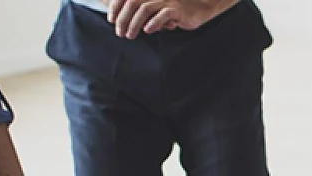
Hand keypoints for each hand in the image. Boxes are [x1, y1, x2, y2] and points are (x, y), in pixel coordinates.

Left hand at [107, 0, 232, 38]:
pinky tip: (148, 31)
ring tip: (130, 36)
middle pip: (132, 3)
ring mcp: (166, 1)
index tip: (111, 20)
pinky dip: (153, 23)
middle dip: (123, 19)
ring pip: (144, 9)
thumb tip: (123, 23)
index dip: (116, 7)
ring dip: (134, 23)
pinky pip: (163, 14)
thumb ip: (142, 13)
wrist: (200, 9)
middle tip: (119, 33)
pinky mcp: (177, 9)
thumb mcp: (156, 10)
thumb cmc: (176, 12)